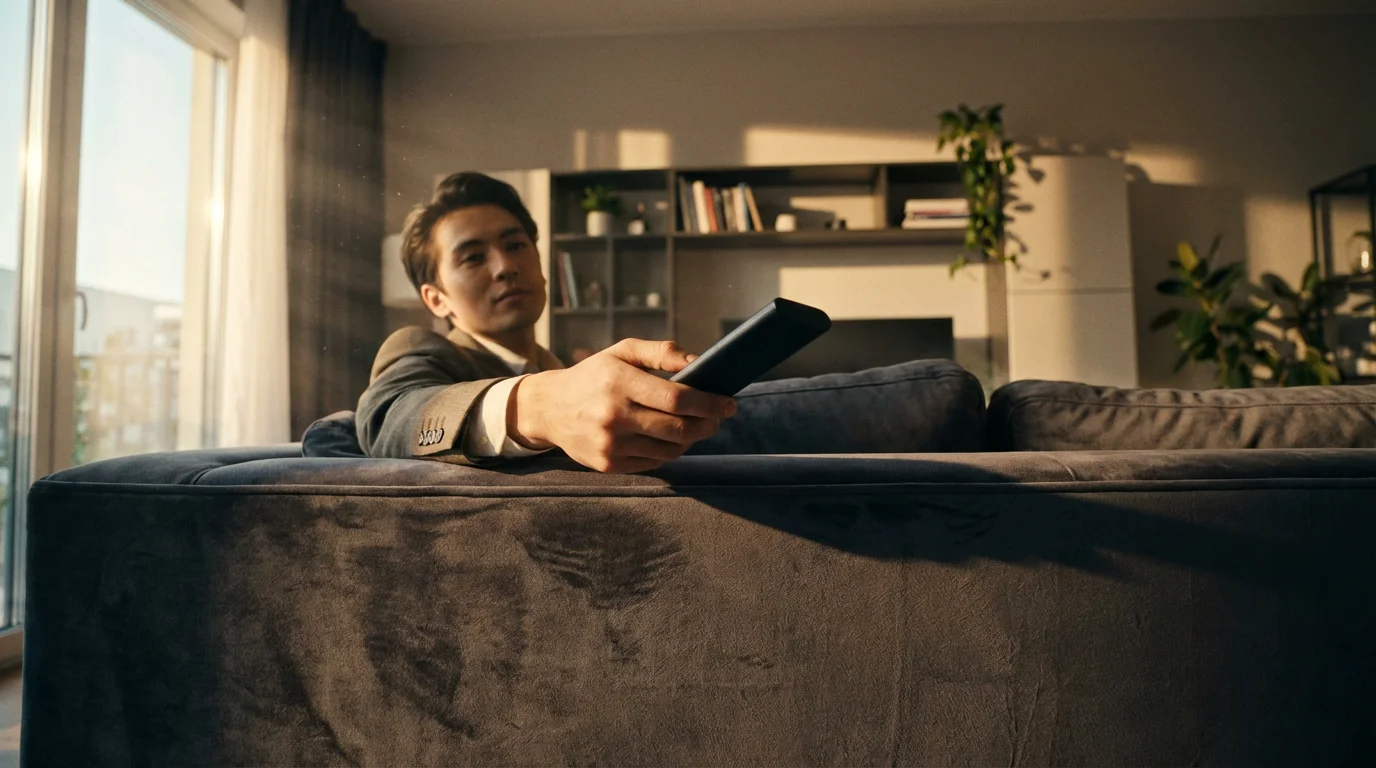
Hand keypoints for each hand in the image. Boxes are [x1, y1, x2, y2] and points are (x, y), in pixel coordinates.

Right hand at [509, 339, 736, 472]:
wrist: (549, 408)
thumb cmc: (594, 376)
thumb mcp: (622, 352)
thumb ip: (661, 352)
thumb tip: (699, 362)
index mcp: (619, 383)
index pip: (677, 398)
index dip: (710, 403)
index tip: (729, 403)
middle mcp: (614, 416)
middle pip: (679, 429)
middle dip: (708, 424)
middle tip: (718, 418)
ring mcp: (610, 444)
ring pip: (670, 450)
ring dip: (691, 439)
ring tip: (694, 426)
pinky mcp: (609, 464)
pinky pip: (654, 462)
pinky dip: (669, 451)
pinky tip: (668, 438)